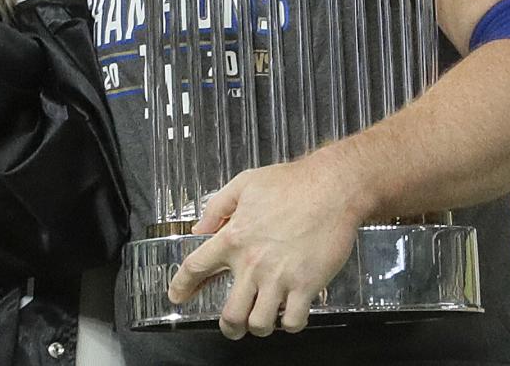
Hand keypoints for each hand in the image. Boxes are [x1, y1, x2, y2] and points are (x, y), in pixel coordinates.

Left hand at [167, 149, 370, 338]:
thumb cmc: (291, 183)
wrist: (332, 187)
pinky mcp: (306, 285)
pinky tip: (289, 311)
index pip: (195, 268)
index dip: (180, 286)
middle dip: (228, 326)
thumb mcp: (244, 184)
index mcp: (234, 237)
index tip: (177, 296)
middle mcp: (253, 262)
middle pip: (229, 314)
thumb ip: (217, 207)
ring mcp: (280, 277)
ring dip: (258, 325)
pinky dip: (289, 323)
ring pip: (259, 324)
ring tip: (262, 316)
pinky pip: (293, 322)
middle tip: (232, 323)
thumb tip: (199, 229)